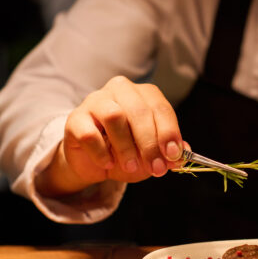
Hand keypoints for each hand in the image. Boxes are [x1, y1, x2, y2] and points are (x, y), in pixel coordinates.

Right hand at [37, 76, 187, 195]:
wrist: (93, 161)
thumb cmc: (126, 152)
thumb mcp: (152, 154)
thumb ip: (168, 152)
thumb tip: (182, 155)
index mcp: (144, 94)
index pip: (160, 108)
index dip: (169, 132)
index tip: (173, 155)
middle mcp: (120, 90)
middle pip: (139, 111)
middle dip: (150, 144)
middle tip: (155, 168)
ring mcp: (96, 101)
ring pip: (114, 117)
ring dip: (126, 147)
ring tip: (131, 166)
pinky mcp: (75, 118)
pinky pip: (89, 133)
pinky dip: (101, 152)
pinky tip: (108, 163)